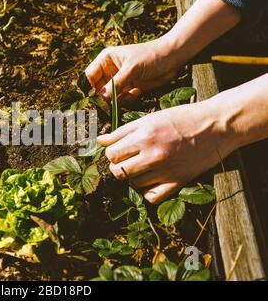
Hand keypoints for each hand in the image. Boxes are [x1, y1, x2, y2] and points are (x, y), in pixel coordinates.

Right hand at [85, 38, 178, 100]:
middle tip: (110, 104)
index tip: (93, 100)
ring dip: (118, 100)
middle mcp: (109, 71)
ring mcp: (119, 81)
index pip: (89, 77)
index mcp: (105, 60)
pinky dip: (127, 100)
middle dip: (104, 98)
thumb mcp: (131, 68)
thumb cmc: (151, 56)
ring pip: (109, 98)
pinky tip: (138, 92)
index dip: (88, 88)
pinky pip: (121, 100)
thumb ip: (115, 84)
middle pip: (97, 90)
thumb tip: (101, 99)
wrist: (173, 58)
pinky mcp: (129, 89)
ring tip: (130, 94)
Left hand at [97, 100, 238, 203]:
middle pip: (117, 170)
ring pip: (132, 183)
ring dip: (132, 177)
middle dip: (118, 165)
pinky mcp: (178, 182)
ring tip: (141, 168)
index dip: (111, 152)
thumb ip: (123, 131)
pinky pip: (151, 197)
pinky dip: (147, 192)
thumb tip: (100, 140)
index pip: (111, 152)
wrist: (217, 125)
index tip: (119, 150)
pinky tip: (151, 181)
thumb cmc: (182, 117)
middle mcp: (152, 153)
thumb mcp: (150, 118)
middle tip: (127, 160)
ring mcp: (165, 170)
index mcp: (144, 135)